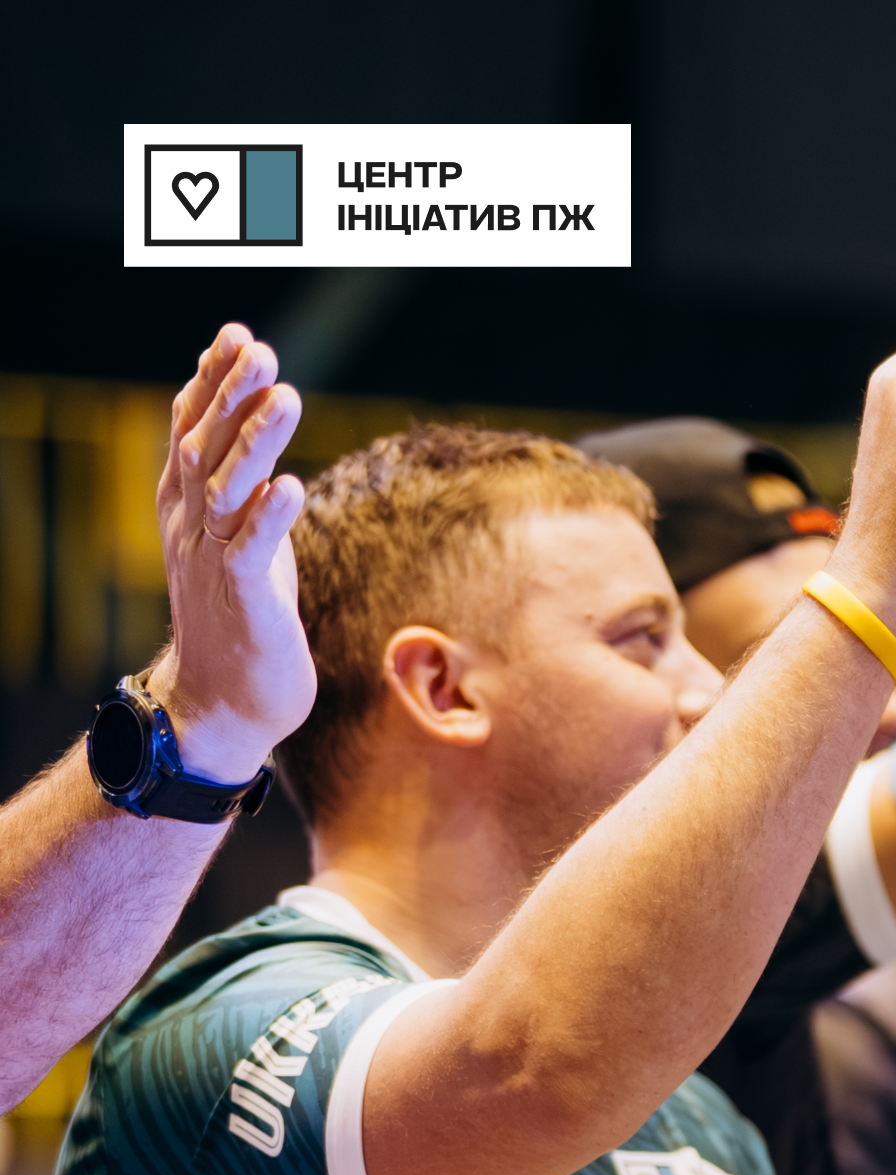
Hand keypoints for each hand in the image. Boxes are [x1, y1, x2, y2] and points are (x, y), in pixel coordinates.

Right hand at [147, 323, 311, 783]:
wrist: (223, 701)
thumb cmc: (242, 612)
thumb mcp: (239, 535)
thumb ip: (242, 483)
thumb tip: (256, 427)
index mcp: (188, 506)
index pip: (193, 428)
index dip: (212, 381)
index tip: (236, 334)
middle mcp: (192, 525)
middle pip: (205, 446)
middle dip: (231, 395)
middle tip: (260, 350)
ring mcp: (213, 561)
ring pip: (226, 489)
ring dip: (255, 441)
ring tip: (286, 396)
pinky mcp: (243, 600)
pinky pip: (251, 550)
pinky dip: (268, 516)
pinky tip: (289, 485)